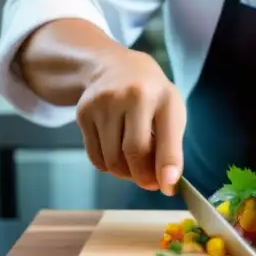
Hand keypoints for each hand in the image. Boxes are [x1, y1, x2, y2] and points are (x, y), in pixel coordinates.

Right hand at [75, 48, 185, 195]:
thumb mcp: (170, 112)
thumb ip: (171, 147)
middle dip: (143, 176)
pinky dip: (108, 166)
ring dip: (125, 173)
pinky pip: (95, 157)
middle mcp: (132, 96)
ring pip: (112, 160)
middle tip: (150, 183)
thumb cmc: (151, 96)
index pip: (166, 138)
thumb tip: (167, 185)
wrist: (114, 67)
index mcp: (162, 97)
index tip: (168, 187)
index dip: (167, 166)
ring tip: (134, 165)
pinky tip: (116, 154)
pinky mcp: (84, 113)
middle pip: (134, 152)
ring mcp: (104, 103)